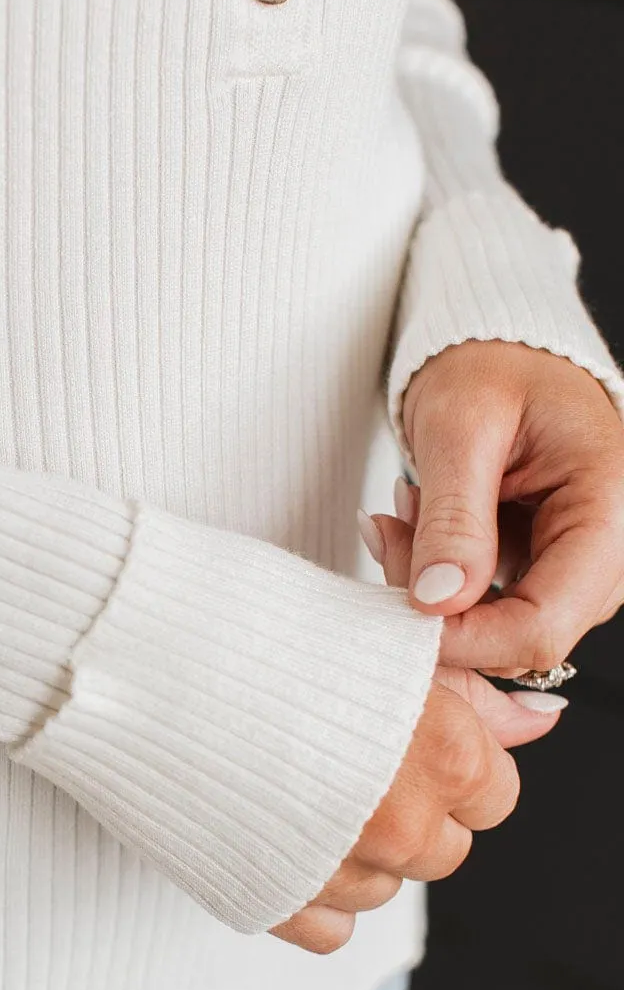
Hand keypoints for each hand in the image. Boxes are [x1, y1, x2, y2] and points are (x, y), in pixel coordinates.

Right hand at [270, 501, 567, 958]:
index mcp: (445, 751)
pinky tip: (277, 838)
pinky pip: (330, 930)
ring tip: (298, 790)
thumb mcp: (375, 636)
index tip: (405, 738)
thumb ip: (466, 695)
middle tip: (349, 764)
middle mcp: (402, 823)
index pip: (493, 792)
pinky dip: (311, 894)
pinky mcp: (271, 903)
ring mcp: (336, 872)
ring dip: (357, 852)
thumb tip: (534, 723)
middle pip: (443, 849)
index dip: (451, 762)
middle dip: (409, 814)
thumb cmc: (248, 625)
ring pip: (385, 889)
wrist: (131, 656)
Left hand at [398, 339, 623, 677]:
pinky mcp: (549, 569)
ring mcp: (582, 565)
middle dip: (441, 608)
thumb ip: (454, 518)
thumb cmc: (492, 364)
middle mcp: (611, 548)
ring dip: (435, 592)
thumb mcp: (461, 425)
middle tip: (388, 533)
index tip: (401, 610)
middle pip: (524, 637)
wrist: (501, 350)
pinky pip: (490, 607)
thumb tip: (438, 603)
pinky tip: (420, 527)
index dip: (468, 639)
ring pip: (501, 628)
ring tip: (406, 515)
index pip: (545, 623)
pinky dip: (441, 580)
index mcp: (611, 507)